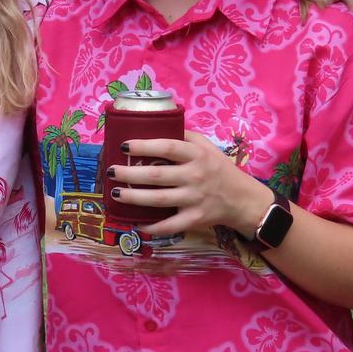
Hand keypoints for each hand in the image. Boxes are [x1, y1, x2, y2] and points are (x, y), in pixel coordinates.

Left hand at [108, 130, 271, 236]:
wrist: (241, 198)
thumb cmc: (218, 168)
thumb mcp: (206, 146)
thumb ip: (185, 136)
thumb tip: (157, 124)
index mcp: (197, 155)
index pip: (168, 147)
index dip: (144, 145)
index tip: (124, 146)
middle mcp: (195, 176)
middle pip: (157, 175)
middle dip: (130, 173)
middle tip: (110, 171)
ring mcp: (194, 199)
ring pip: (159, 200)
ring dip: (134, 197)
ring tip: (115, 193)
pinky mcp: (195, 219)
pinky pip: (170, 225)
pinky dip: (152, 227)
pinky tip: (136, 223)